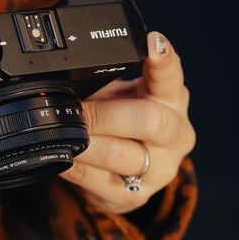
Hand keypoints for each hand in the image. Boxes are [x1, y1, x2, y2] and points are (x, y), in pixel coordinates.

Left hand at [59, 32, 195, 213]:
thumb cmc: (125, 124)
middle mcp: (175, 135)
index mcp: (172, 100)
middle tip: (77, 108)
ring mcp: (158, 169)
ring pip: (121, 155)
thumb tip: (67, 67)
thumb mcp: (122, 95)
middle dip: (103, 113)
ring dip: (86, 142)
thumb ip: (107, 78)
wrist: (127, 172)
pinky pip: (99, 181)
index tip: (153, 42)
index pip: (172, 76)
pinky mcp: (135, 197)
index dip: (163, 59)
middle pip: (149, 120)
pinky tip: (64, 156)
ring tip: (65, 132)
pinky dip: (76, 166)